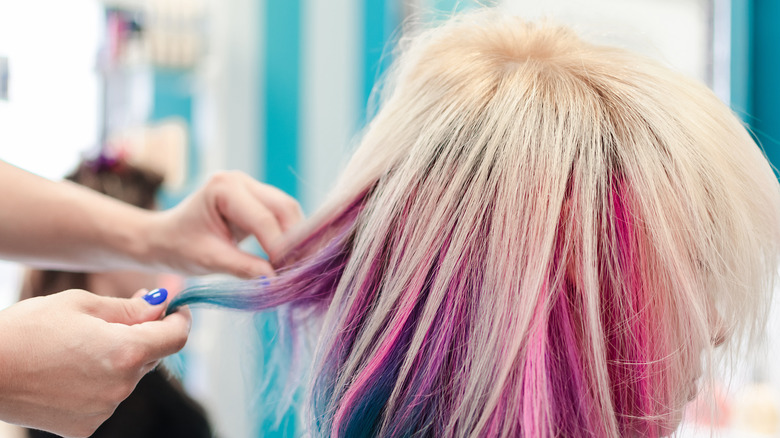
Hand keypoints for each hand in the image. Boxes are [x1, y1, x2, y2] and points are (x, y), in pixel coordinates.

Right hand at [0, 289, 189, 436]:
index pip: (176, 337)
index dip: (180, 320)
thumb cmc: (26, 330)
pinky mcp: (85, 427)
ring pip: (128, 378)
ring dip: (118, 360)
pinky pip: (106, 398)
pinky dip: (99, 383)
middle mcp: (121, 386)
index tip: (176, 310)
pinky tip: (69, 371)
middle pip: (150, 357)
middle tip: (116, 318)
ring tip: (77, 347)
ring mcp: (104, 410)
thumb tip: (161, 307)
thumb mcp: (81, 304)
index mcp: (126, 352)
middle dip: (142, 336)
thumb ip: (129, 309)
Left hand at [149, 171, 303, 277]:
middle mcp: (241, 181)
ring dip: (297, 239)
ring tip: (297, 267)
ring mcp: (252, 187)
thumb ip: (243, 268)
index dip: (280, 248)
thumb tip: (276, 281)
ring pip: (288, 210)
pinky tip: (292, 258)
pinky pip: (283, 215)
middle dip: (295, 241)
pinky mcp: (259, 199)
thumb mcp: (209, 260)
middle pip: (284, 208)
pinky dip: (290, 237)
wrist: (165, 238)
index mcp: (224, 188)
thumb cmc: (179, 247)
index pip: (263, 219)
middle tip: (299, 271)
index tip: (288, 275)